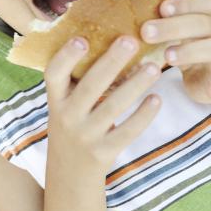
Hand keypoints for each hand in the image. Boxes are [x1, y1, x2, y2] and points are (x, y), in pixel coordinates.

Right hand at [45, 36, 161, 178]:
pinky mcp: (104, 152)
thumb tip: (104, 36)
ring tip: (154, 66)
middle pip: (90, 86)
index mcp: (55, 99)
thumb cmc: (72, 125)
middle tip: (131, 40)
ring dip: (135, 85)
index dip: (66, 57)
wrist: (69, 173)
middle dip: (111, 61)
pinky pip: (127, 131)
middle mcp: (67, 116)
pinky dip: (143, 115)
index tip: (81, 38)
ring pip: (113, 107)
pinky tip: (157, 98)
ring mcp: (85, 135)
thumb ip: (76, 79)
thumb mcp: (64, 104)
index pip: (54, 74)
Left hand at [141, 0, 210, 103]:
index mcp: (207, 15)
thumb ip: (157, 19)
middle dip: (174, 26)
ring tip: (168, 56)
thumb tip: (115, 9)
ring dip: (191, 51)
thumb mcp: (175, 29)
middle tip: (146, 32)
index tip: (162, 8)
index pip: (205, 0)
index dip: (185, 2)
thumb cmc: (185, 44)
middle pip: (203, 23)